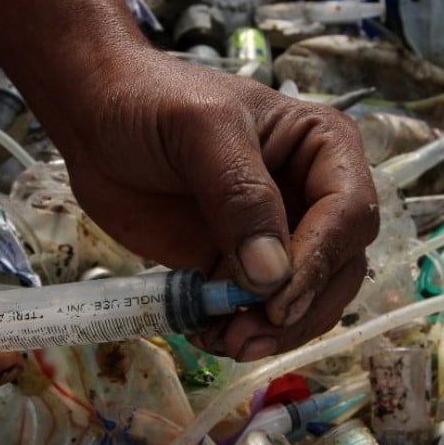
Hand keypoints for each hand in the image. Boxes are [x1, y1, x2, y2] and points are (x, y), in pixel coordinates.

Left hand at [46, 52, 379, 360]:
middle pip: (339, 267)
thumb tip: (271, 274)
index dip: (321, 259)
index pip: (349, 212)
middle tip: (250, 336)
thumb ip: (240, 195)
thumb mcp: (202, 129)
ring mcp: (277, 235)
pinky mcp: (237, 266)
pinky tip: (204, 333)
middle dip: (301, 308)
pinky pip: (256, 312)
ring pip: (305, 299)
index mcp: (323, 147)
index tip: (277, 297)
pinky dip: (237, 331)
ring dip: (273, 331)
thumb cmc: (152, 101)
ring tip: (226, 343)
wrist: (94, 117)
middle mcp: (312, 194)